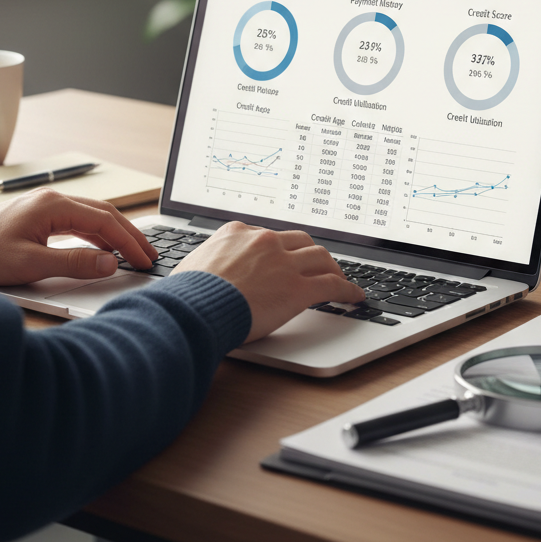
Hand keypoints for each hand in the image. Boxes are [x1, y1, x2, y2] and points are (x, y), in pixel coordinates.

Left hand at [0, 189, 157, 286]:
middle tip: (149, 255)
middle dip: (130, 234)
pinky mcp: (38, 217)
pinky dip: (96, 234)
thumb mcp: (30, 263)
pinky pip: (77, 222)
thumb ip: (73, 263)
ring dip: (114, 234)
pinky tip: (102, 249)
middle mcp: (52, 200)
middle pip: (104, 213)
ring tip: (132, 253)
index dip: (129, 241)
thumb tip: (110, 262)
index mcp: (54, 206)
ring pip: (92, 216)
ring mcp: (45, 206)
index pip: (105, 220)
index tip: (145, 259)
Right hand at [172, 222, 363, 341]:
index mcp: (238, 233)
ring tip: (339, 278)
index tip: (284, 257)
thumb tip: (200, 273)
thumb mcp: (192, 266)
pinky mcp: (298, 288)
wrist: (194, 308)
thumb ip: (207, 263)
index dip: (281, 248)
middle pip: (300, 240)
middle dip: (311, 252)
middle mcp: (264, 242)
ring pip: (321, 257)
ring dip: (333, 268)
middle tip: (317, 264)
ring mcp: (283, 263)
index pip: (269, 236)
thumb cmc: (187, 294)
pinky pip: (332, 285)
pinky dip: (347, 289)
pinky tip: (354, 297)